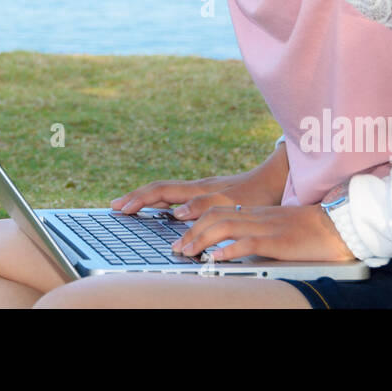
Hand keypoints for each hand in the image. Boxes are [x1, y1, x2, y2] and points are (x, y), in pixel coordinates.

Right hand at [109, 167, 281, 219]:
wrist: (277, 178)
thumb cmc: (256, 193)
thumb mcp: (231, 202)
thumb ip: (203, 206)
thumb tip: (175, 212)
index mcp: (197, 189)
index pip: (159, 192)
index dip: (138, 200)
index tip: (120, 208)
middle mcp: (196, 187)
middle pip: (158, 189)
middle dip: (134, 197)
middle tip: (114, 205)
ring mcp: (202, 188)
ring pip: (166, 192)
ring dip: (145, 198)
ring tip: (129, 205)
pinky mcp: (210, 192)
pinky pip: (177, 196)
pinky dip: (161, 201)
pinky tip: (161, 208)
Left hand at [171, 204, 356, 262]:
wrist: (339, 224)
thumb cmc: (310, 229)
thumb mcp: (277, 226)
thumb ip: (257, 231)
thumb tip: (235, 245)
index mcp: (255, 213)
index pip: (217, 210)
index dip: (195, 219)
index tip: (180, 232)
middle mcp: (256, 216)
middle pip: (214, 216)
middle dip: (190, 231)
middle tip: (176, 246)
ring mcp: (265, 227)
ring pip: (224, 227)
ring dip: (200, 240)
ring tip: (186, 252)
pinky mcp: (277, 241)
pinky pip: (247, 243)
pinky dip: (227, 250)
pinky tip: (215, 258)